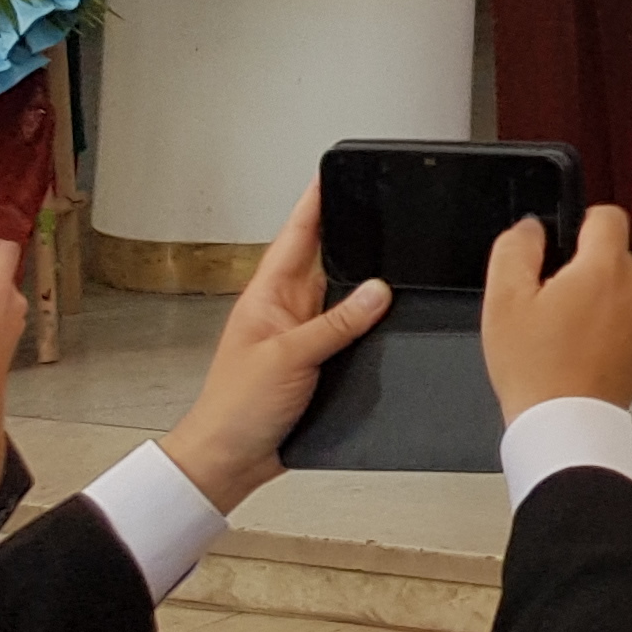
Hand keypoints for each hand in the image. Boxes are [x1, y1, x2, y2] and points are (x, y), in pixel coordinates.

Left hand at [157, 181, 391, 513]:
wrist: (227, 461)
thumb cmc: (235, 409)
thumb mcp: (287, 358)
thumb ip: (335, 323)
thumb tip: (378, 289)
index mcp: (269, 294)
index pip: (298, 233)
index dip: (317, 200)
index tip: (337, 170)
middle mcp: (289, 308)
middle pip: (329, 260)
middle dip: (357, 235)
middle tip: (390, 204)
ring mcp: (305, 335)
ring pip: (347, 297)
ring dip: (370, 286)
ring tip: (404, 258)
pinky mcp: (319, 362)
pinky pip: (354, 332)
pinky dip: (373, 324)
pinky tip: (395, 317)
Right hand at [479, 207, 631, 422]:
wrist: (565, 423)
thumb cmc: (536, 369)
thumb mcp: (504, 301)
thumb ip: (515, 249)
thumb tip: (531, 227)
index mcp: (604, 267)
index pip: (607, 215)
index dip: (579, 222)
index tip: (561, 244)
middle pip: (611, 255)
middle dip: (581, 270)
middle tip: (548, 304)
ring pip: (619, 289)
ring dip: (596, 300)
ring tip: (561, 334)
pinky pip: (627, 320)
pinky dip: (608, 328)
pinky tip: (579, 352)